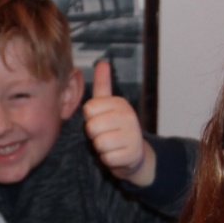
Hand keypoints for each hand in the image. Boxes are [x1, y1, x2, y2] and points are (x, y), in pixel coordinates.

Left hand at [83, 59, 153, 185]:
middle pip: (92, 127)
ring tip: (111, 145)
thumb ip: (103, 85)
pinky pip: (107, 158)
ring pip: (99, 143)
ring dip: (101, 148)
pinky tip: (117, 155)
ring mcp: (133, 136)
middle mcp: (129, 116)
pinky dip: (109, 160)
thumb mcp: (109, 105)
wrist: (135, 155)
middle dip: (94, 134)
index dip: (90, 118)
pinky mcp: (132, 155)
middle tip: (106, 134)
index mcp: (120, 103)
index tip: (101, 120)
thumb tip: (102, 62)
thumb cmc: (116, 128)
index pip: (88, 109)